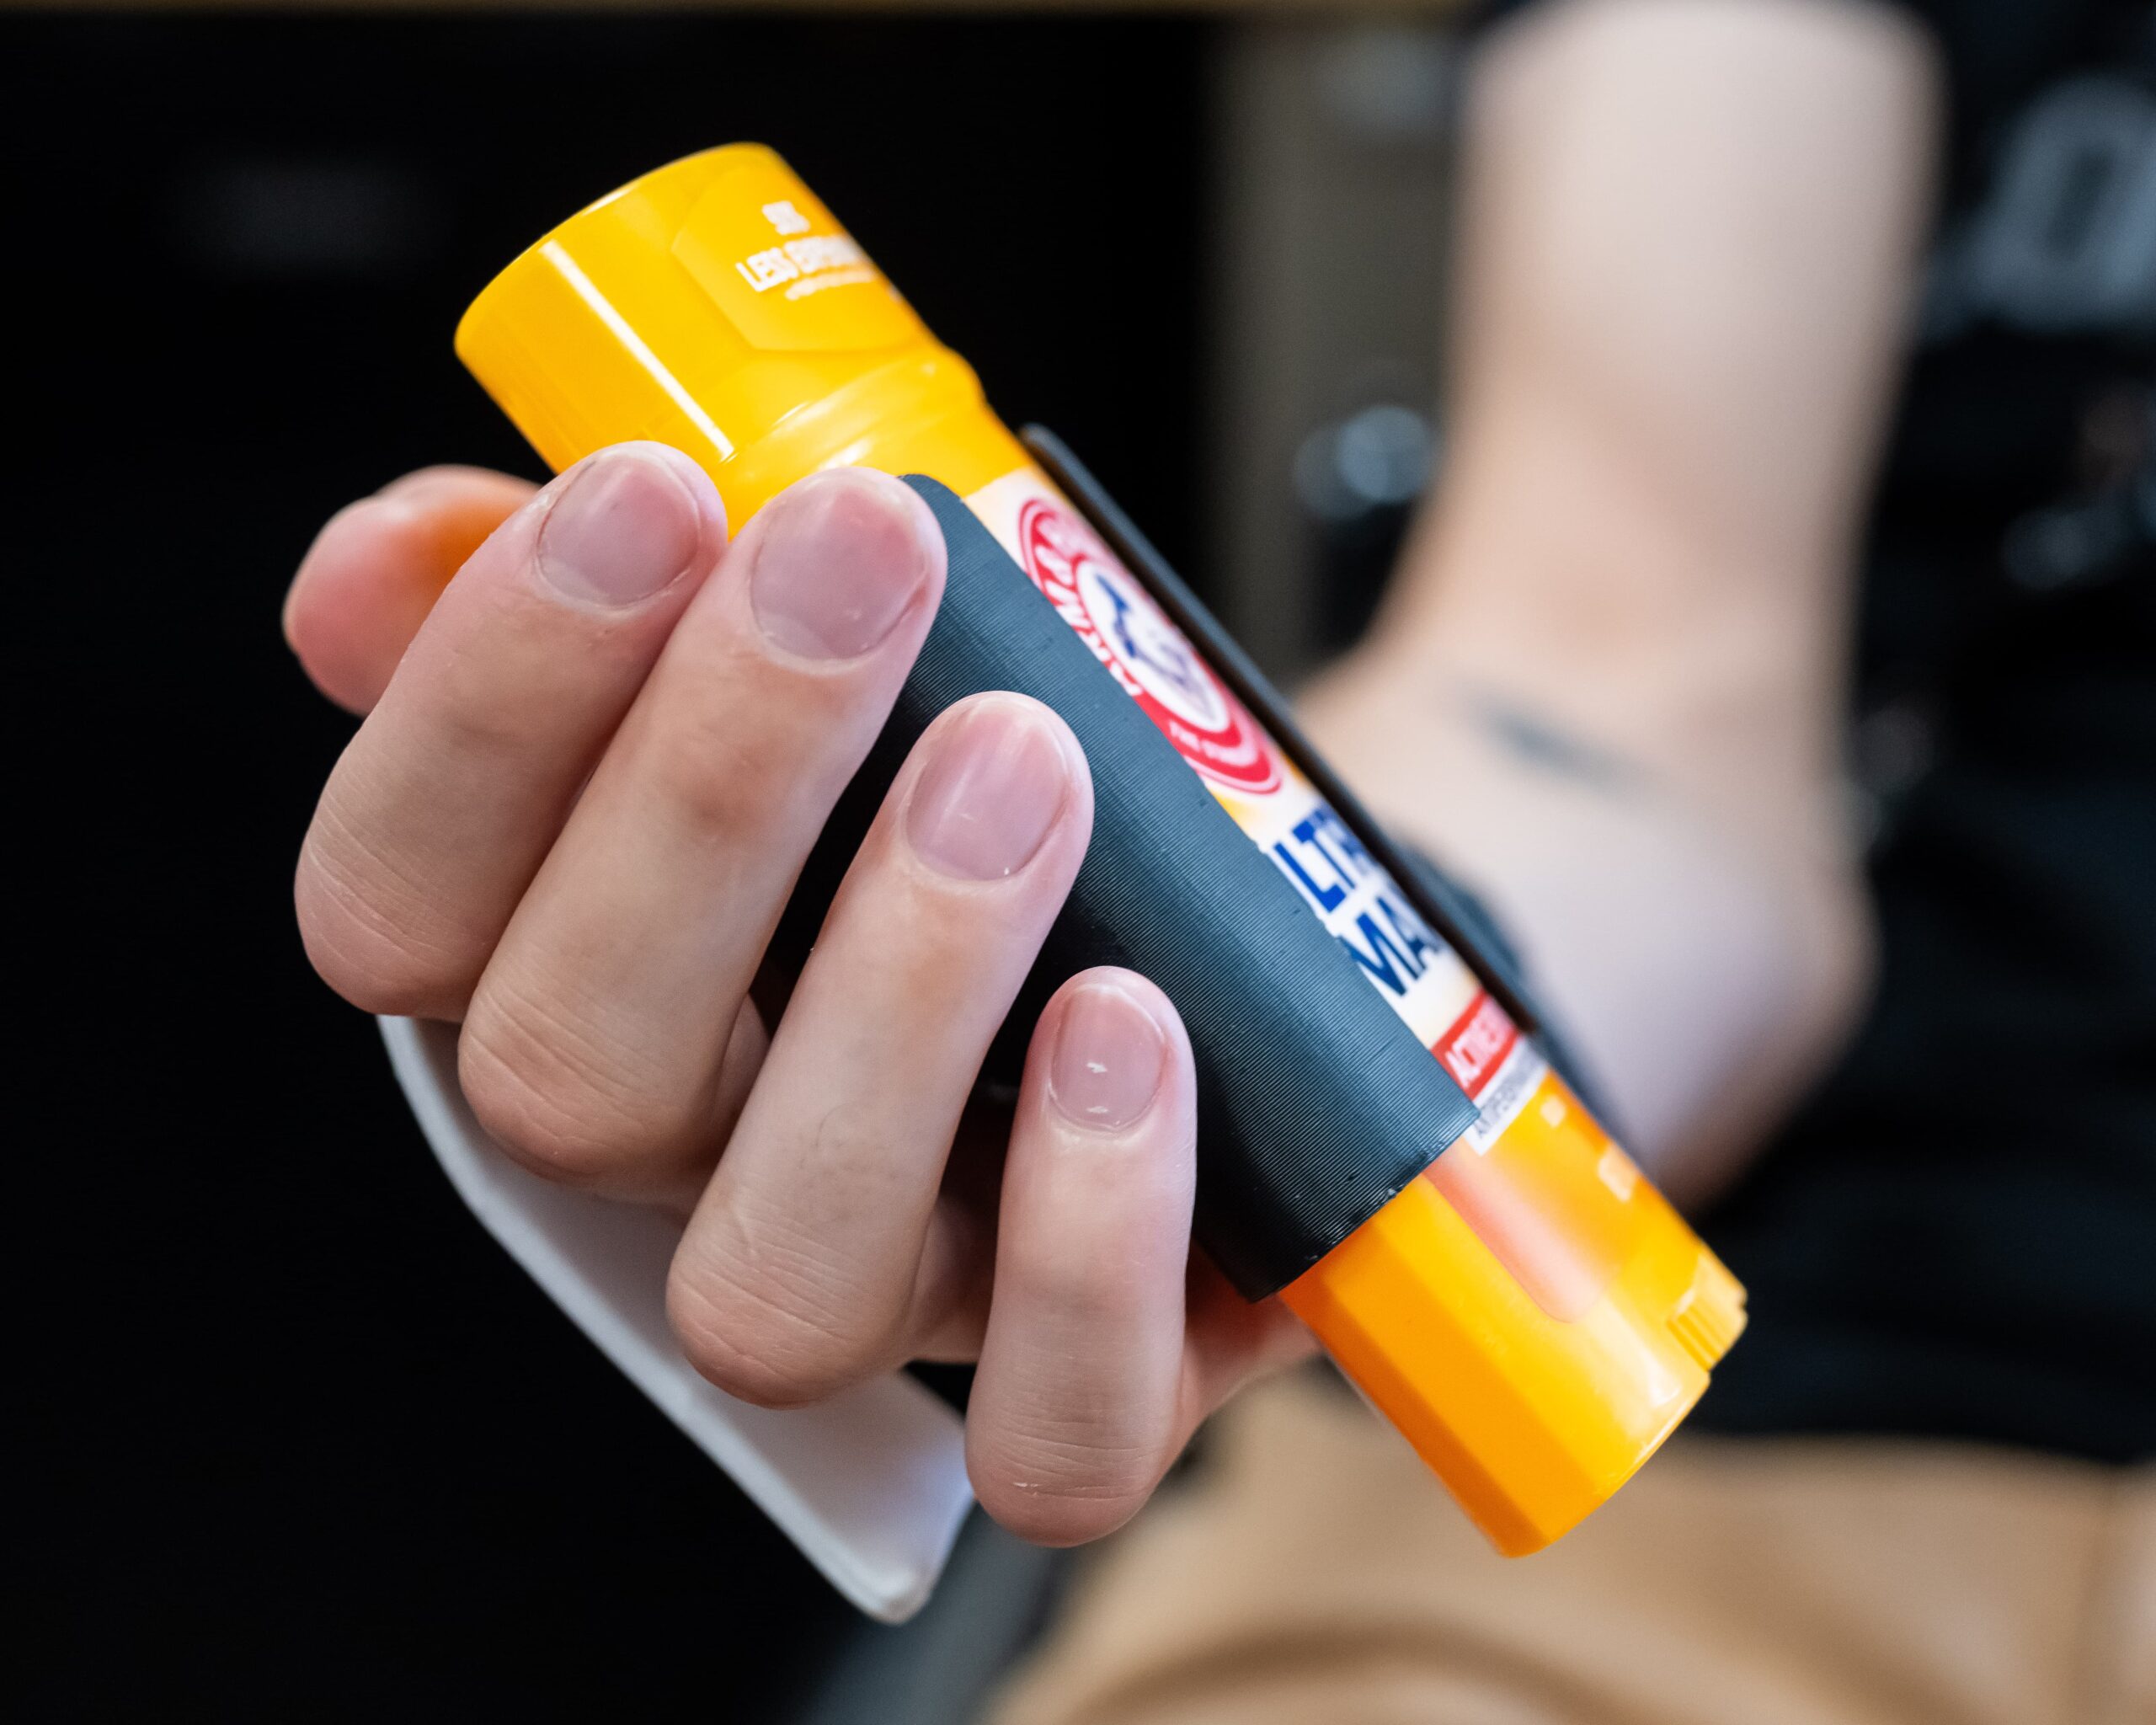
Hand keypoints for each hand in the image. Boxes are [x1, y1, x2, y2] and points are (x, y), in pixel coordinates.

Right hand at [287, 447, 1310, 1543]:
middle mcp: (693, 1159)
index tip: (649, 496)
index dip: (485, 709)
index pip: (395, 908)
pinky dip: (1087, 1243)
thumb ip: (595, 590)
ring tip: (1024, 762)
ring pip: (779, 1277)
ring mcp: (889, 1285)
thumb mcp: (806, 625)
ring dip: (894, 997)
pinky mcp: (1082, 1366)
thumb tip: (375, 566)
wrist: (1268, 876)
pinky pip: (1046, 1431)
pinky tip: (1136, 1028)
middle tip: (862, 559)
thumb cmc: (1000, 736)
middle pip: (566, 1081)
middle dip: (707, 794)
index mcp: (575, 967)